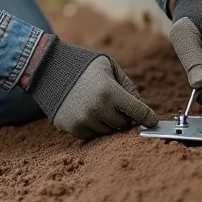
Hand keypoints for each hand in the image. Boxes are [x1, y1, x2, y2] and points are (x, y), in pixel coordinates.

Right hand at [25, 38, 157, 138]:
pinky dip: (92, 126)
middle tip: (113, 103)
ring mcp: (83, 120)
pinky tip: (85, 111)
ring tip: (96, 104)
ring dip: (107, 121)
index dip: (148, 117)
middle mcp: (97, 108)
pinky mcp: (71, 127)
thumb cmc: (83, 65)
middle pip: (123, 124)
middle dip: (122, 115)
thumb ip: (128, 86)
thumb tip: (143, 110)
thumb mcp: (109, 66)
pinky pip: (92, 135)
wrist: (49, 69)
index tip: (153, 121)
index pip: (139, 112)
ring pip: (108, 131)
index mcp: (110, 91)